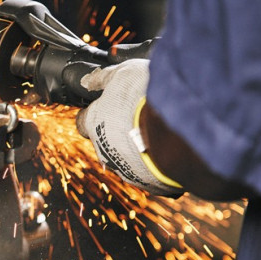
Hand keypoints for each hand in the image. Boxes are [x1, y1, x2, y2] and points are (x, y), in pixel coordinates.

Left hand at [76, 59, 184, 195]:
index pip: (83, 121)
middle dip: (119, 131)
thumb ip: (103, 79)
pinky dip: (160, 163)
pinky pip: (153, 174)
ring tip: (160, 131)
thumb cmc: (147, 97)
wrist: (177, 128)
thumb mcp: (123, 74)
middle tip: (139, 116)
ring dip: (140, 148)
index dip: (94, 113)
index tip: (106, 105)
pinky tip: (173, 149)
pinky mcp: (151, 185)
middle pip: (106, 141)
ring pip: (129, 160)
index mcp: (94, 124)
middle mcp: (105, 150)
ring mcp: (126, 170)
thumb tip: (87, 80)